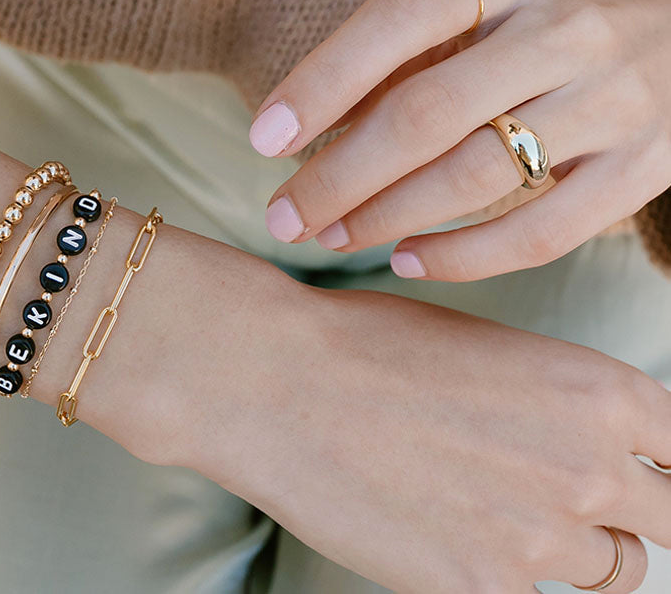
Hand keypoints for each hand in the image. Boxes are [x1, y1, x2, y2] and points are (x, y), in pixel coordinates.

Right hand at [120, 281, 670, 592]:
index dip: (663, 467)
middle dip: (631, 516)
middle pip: (666, 520)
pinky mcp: (479, 590)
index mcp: (595, 388)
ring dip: (569, 549)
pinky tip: (454, 539)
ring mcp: (540, 537)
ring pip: (607, 570)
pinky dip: (503, 575)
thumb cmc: (370, 346)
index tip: (642, 480)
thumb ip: (552, 402)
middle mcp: (587, 465)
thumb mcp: (485, 349)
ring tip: (499, 514)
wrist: (282, 380)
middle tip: (579, 505)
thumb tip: (575, 439)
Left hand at [248, 0, 670, 280]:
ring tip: (333, 238)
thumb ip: (404, 60)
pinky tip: (408, 262)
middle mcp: (565, 30)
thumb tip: (311, 132)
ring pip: (477, 178)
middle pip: (428, 113)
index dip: (324, 79)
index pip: (403, 15)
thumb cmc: (546, 29)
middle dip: (340, 176)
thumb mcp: (483, 11)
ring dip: (387, 218)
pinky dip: (465, 259)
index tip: (265, 138)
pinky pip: (542, 232)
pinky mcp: (643, 168)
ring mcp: (612, 100)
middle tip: (285, 217)